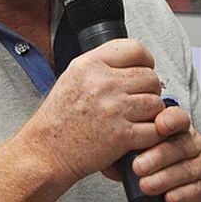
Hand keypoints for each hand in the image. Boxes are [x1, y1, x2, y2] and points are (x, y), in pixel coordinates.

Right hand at [18, 39, 164, 187]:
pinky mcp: (122, 135)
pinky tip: (138, 136)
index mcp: (90, 65)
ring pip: (156, 103)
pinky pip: (155, 129)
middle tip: (137, 102)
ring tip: (136, 119)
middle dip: (149, 90)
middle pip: (151, 77)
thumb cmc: (58, 119)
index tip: (144, 70)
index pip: (135, 49)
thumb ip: (101, 66)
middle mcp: (103, 84)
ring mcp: (114, 109)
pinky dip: (151, 135)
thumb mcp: (72, 77)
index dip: (146, 61)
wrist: (44, 152)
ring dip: (151, 113)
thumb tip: (133, 61)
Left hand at [132, 105, 200, 201]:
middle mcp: (194, 144)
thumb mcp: (144, 158)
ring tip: (146, 185)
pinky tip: (169, 198)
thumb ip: (128, 154)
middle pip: (180, 144)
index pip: (177, 117)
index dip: (169, 120)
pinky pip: (196, 190)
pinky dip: (181, 194)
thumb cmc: (161, 173)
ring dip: (165, 177)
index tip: (158, 125)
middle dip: (158, 155)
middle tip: (138, 166)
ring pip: (187, 169)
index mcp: (178, 130)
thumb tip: (107, 159)